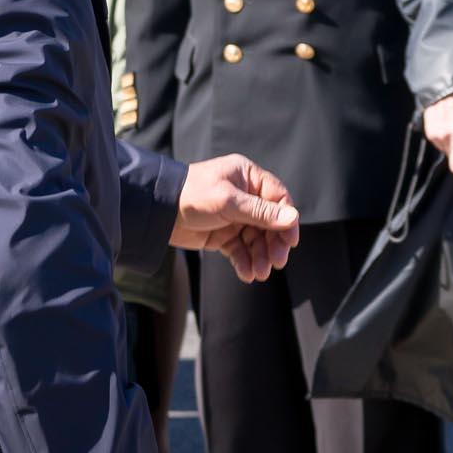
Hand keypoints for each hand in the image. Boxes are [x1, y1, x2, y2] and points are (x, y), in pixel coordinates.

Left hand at [170, 153, 299, 281]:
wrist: (158, 211)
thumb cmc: (192, 195)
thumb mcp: (229, 202)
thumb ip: (261, 212)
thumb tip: (293, 218)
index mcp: (248, 177)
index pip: (278, 199)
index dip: (287, 220)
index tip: (290, 242)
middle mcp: (244, 196)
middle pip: (270, 223)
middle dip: (273, 244)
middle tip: (276, 263)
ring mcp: (234, 217)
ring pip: (256, 239)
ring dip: (260, 257)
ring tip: (260, 273)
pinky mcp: (223, 235)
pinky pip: (240, 250)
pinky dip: (244, 262)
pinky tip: (246, 274)